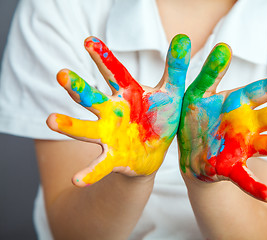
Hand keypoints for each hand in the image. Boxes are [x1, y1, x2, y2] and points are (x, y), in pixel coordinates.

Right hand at [47, 34, 190, 186]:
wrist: (155, 151)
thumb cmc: (160, 117)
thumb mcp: (172, 92)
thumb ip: (175, 68)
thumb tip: (183, 38)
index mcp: (127, 94)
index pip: (113, 72)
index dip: (102, 57)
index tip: (89, 41)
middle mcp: (112, 112)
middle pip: (92, 98)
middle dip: (77, 88)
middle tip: (62, 74)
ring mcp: (109, 135)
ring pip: (87, 130)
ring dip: (70, 126)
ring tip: (51, 120)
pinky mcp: (113, 158)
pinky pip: (100, 166)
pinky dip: (89, 172)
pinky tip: (76, 179)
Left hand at [178, 43, 266, 201]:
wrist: (186, 148)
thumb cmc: (194, 116)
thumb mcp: (197, 92)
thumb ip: (210, 73)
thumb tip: (225, 47)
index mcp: (237, 104)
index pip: (262, 90)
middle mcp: (246, 125)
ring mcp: (242, 147)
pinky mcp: (231, 168)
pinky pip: (245, 178)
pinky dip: (257, 187)